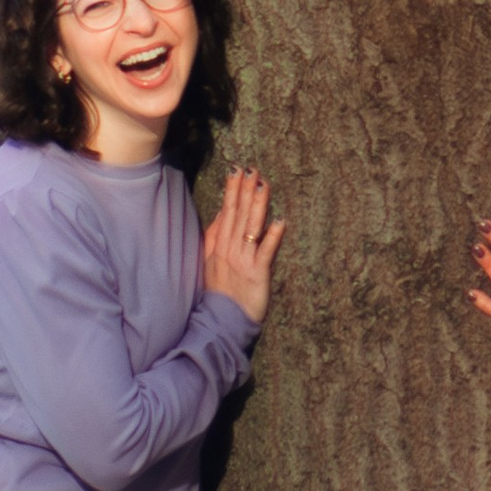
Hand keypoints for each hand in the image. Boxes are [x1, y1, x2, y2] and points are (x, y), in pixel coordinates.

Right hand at [202, 168, 285, 325]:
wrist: (221, 322)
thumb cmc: (218, 293)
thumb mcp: (209, 261)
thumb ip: (215, 236)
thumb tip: (221, 212)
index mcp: (218, 246)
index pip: (226, 213)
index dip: (232, 191)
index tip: (236, 170)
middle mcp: (229, 250)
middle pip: (238, 215)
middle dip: (245, 191)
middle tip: (252, 168)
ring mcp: (243, 261)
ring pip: (251, 228)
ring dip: (258, 206)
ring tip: (263, 185)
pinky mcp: (257, 274)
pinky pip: (266, 252)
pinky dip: (273, 237)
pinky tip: (280, 221)